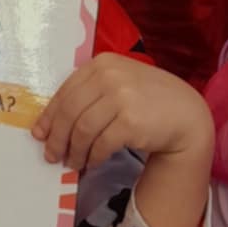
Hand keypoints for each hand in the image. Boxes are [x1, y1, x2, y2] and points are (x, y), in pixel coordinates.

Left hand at [33, 54, 212, 175]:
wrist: (186, 114)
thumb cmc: (149, 100)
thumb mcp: (120, 83)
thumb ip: (91, 92)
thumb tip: (51, 123)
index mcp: (102, 63)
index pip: (66, 91)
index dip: (50, 116)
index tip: (41, 134)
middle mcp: (110, 76)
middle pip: (70, 111)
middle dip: (57, 138)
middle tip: (52, 156)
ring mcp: (122, 97)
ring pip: (82, 130)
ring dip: (74, 151)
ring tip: (73, 163)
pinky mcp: (131, 122)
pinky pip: (101, 144)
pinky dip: (93, 157)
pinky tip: (92, 162)